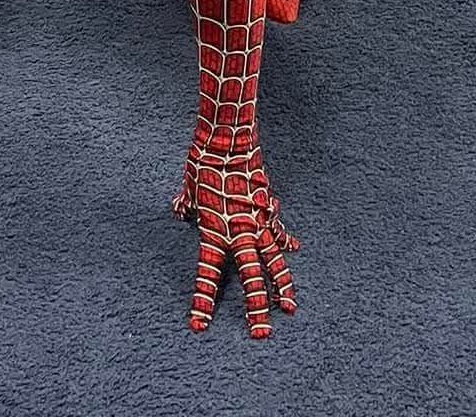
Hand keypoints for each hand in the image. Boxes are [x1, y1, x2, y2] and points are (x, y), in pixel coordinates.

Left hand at [173, 134, 297, 339]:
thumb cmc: (202, 163)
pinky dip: (286, 240)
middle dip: (255, 309)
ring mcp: (257, 222)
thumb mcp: (188, 188)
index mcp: (213, 232)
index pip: (207, 275)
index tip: (199, 326)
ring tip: (288, 309)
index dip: (203, 302)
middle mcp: (238, 233)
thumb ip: (187, 206)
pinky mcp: (268, 208)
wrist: (227, 139)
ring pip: (273, 262)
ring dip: (281, 286)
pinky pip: (278, 231)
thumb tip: (181, 211)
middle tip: (260, 335)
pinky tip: (295, 249)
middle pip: (249, 279)